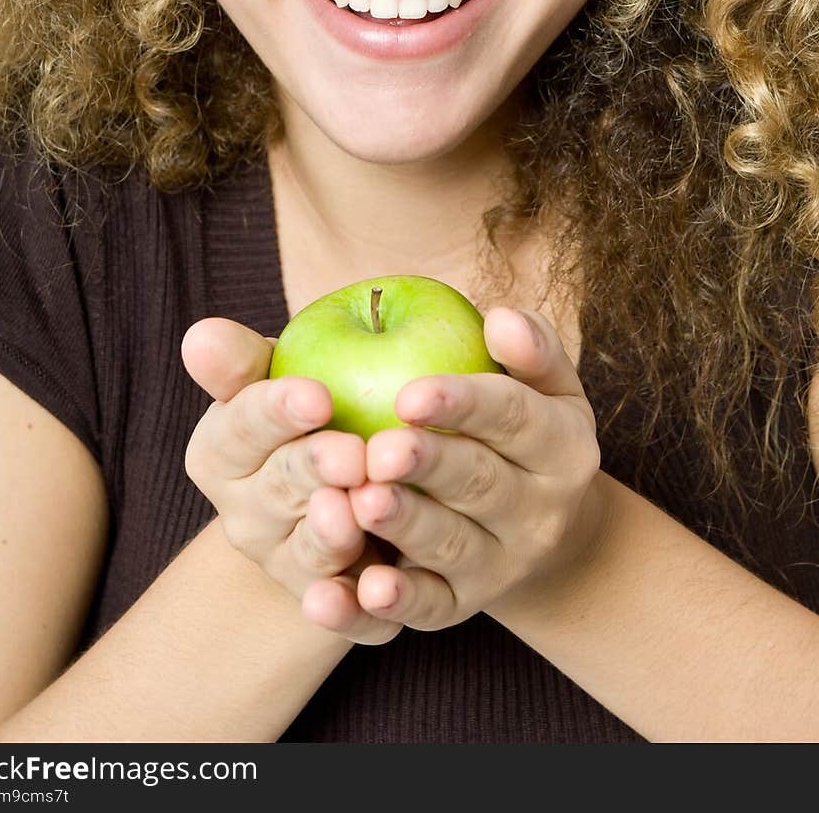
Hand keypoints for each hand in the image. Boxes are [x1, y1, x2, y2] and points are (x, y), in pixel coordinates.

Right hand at [180, 317, 404, 643]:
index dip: (275, 412)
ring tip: (357, 513)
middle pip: (278, 491)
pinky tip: (375, 592)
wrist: (351, 488)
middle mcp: (246, 516)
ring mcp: (288, 567)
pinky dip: (354, 610)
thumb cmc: (318, 407)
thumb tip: (199, 336)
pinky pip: (346, 617)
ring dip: (331, 537)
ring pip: (309, 554)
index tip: (315, 394)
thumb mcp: (279, 372)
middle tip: (350, 453)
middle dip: (312, 470)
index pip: (240, 428)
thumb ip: (243, 359)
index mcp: (221, 453)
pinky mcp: (337, 609)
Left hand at [298, 306, 606, 633]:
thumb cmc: (528, 431)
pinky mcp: (463, 605)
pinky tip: (361, 589)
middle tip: (380, 450)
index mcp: (563, 446)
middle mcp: (541, 511)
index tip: (410, 392)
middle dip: (430, 465)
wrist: (547, 532)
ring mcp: (504, 564)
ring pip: (451, 545)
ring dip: (406, 526)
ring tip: (362, 502)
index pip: (514, 418)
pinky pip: (430, 608)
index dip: (464, 404)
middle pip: (481, 483)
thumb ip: (531, 348)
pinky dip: (397, 602)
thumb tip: (501, 316)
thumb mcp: (547, 387)